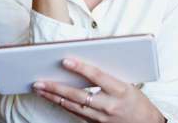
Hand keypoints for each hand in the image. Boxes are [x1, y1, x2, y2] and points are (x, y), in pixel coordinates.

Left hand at [32, 58, 164, 122]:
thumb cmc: (138, 102)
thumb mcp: (128, 84)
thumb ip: (108, 76)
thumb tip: (84, 65)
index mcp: (120, 91)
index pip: (97, 77)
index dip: (81, 68)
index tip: (66, 61)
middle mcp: (109, 105)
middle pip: (78, 95)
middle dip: (56, 87)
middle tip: (39, 80)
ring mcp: (101, 118)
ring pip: (72, 106)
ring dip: (54, 97)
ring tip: (40, 89)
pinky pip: (75, 114)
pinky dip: (63, 105)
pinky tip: (53, 98)